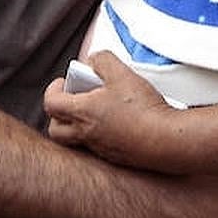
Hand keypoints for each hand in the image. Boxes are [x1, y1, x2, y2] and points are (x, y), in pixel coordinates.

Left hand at [44, 52, 175, 167]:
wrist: (167, 141)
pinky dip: (99, 135)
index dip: (53, 89)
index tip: (64, 82)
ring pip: (76, 141)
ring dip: (78, 125)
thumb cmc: (143, 108)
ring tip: (97, 110)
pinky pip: (97, 147)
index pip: (51, 103)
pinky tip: (118, 123)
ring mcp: (101, 149)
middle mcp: (87, 135)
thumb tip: (93, 61)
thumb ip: (103, 60)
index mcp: (82, 113)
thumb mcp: (122, 73)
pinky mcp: (116, 157)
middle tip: (74, 100)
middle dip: (59, 114)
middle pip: (56, 130)